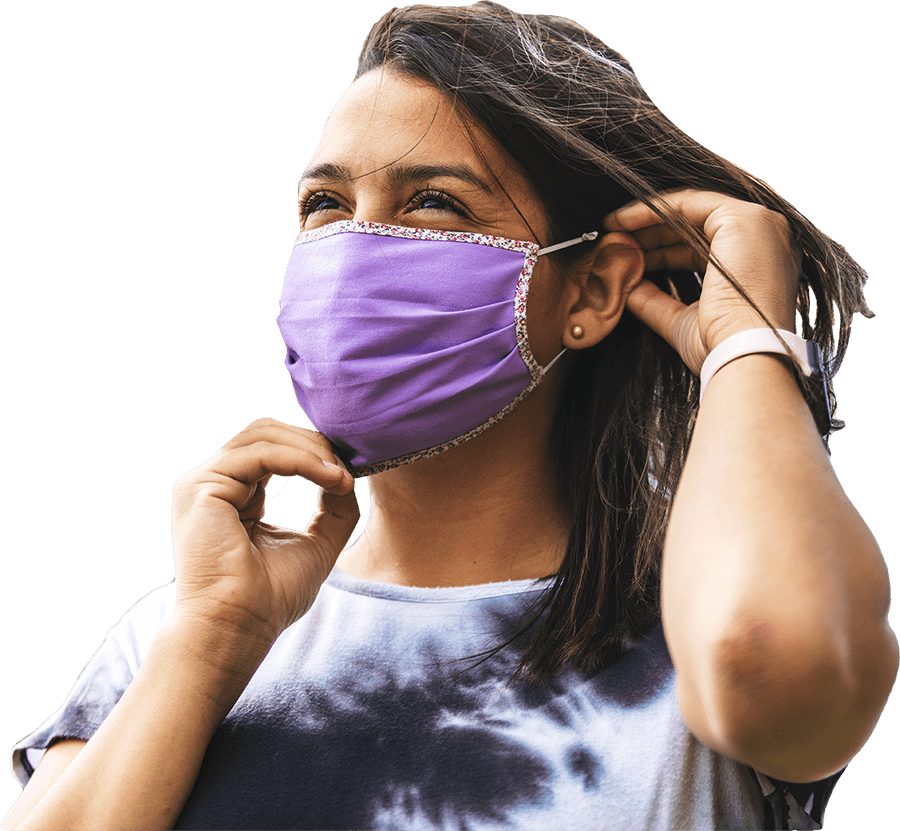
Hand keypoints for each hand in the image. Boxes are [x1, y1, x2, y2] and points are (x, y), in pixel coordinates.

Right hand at [170, 418, 358, 648]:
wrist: (238, 628)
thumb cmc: (271, 598)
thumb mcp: (317, 545)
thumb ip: (334, 510)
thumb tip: (347, 476)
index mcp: (236, 495)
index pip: (275, 449)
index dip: (316, 452)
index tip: (353, 472)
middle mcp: (215, 483)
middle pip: (268, 432)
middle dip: (314, 444)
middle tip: (348, 468)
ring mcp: (204, 482)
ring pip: (264, 436)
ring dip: (311, 451)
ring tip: (341, 476)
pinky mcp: (202, 487)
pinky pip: (261, 454)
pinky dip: (301, 461)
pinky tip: (328, 478)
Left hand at [604, 190, 800, 374]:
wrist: (741, 354)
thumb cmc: (718, 347)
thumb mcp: (680, 320)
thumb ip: (654, 301)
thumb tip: (626, 288)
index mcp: (755, 264)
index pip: (700, 247)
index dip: (660, 249)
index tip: (626, 254)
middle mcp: (763, 239)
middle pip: (693, 226)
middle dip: (650, 232)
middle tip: (614, 240)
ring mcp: (757, 225)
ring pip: (689, 211)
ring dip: (646, 219)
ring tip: (612, 231)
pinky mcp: (744, 217)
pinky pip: (687, 203)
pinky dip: (651, 209)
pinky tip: (622, 221)